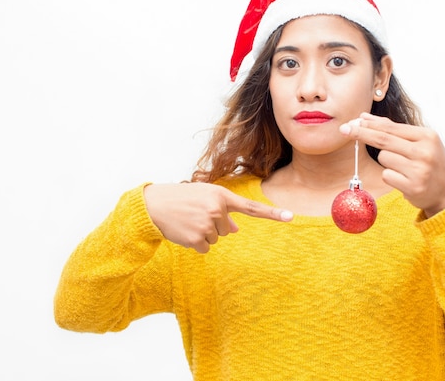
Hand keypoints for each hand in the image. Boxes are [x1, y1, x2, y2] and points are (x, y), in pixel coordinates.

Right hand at [143, 182, 292, 252]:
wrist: (154, 206)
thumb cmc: (181, 199)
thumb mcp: (204, 198)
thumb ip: (222, 210)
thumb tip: (236, 229)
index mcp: (221, 195)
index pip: (251, 207)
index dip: (272, 214)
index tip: (291, 217)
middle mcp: (217, 209)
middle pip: (227, 229)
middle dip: (213, 224)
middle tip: (195, 214)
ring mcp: (207, 224)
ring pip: (217, 239)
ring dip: (203, 233)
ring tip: (188, 220)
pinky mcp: (197, 239)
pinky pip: (206, 248)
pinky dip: (196, 243)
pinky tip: (185, 231)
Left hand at [340, 113, 444, 216]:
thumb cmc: (431, 164)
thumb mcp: (420, 143)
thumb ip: (394, 130)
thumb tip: (365, 119)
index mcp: (427, 136)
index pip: (391, 128)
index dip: (370, 124)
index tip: (353, 121)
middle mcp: (424, 151)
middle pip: (383, 140)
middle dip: (361, 133)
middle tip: (344, 129)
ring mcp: (419, 169)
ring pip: (384, 158)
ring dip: (387, 162)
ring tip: (403, 167)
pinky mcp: (412, 186)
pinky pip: (386, 175)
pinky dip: (390, 176)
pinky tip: (404, 179)